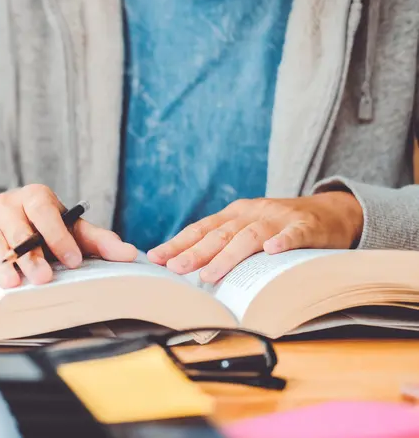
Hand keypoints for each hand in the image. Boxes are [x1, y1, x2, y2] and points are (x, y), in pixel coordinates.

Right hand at [0, 184, 138, 298]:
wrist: (12, 223)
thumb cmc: (47, 228)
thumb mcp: (73, 229)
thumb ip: (99, 241)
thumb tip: (129, 254)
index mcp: (34, 197)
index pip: (44, 213)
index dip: (59, 237)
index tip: (73, 260)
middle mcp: (7, 206)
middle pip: (17, 231)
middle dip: (30, 256)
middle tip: (43, 278)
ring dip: (3, 266)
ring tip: (13, 285)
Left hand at [147, 192, 363, 282]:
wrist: (331, 212)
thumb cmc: (280, 227)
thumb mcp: (248, 230)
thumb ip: (224, 245)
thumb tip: (190, 271)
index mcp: (234, 214)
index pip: (200, 229)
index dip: (178, 243)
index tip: (156, 258)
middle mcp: (252, 213)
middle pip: (219, 234)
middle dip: (195, 253)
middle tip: (175, 269)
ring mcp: (279, 218)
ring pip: (249, 236)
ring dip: (228, 256)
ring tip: (210, 275)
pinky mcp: (307, 226)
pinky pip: (294, 234)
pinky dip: (283, 241)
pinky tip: (273, 251)